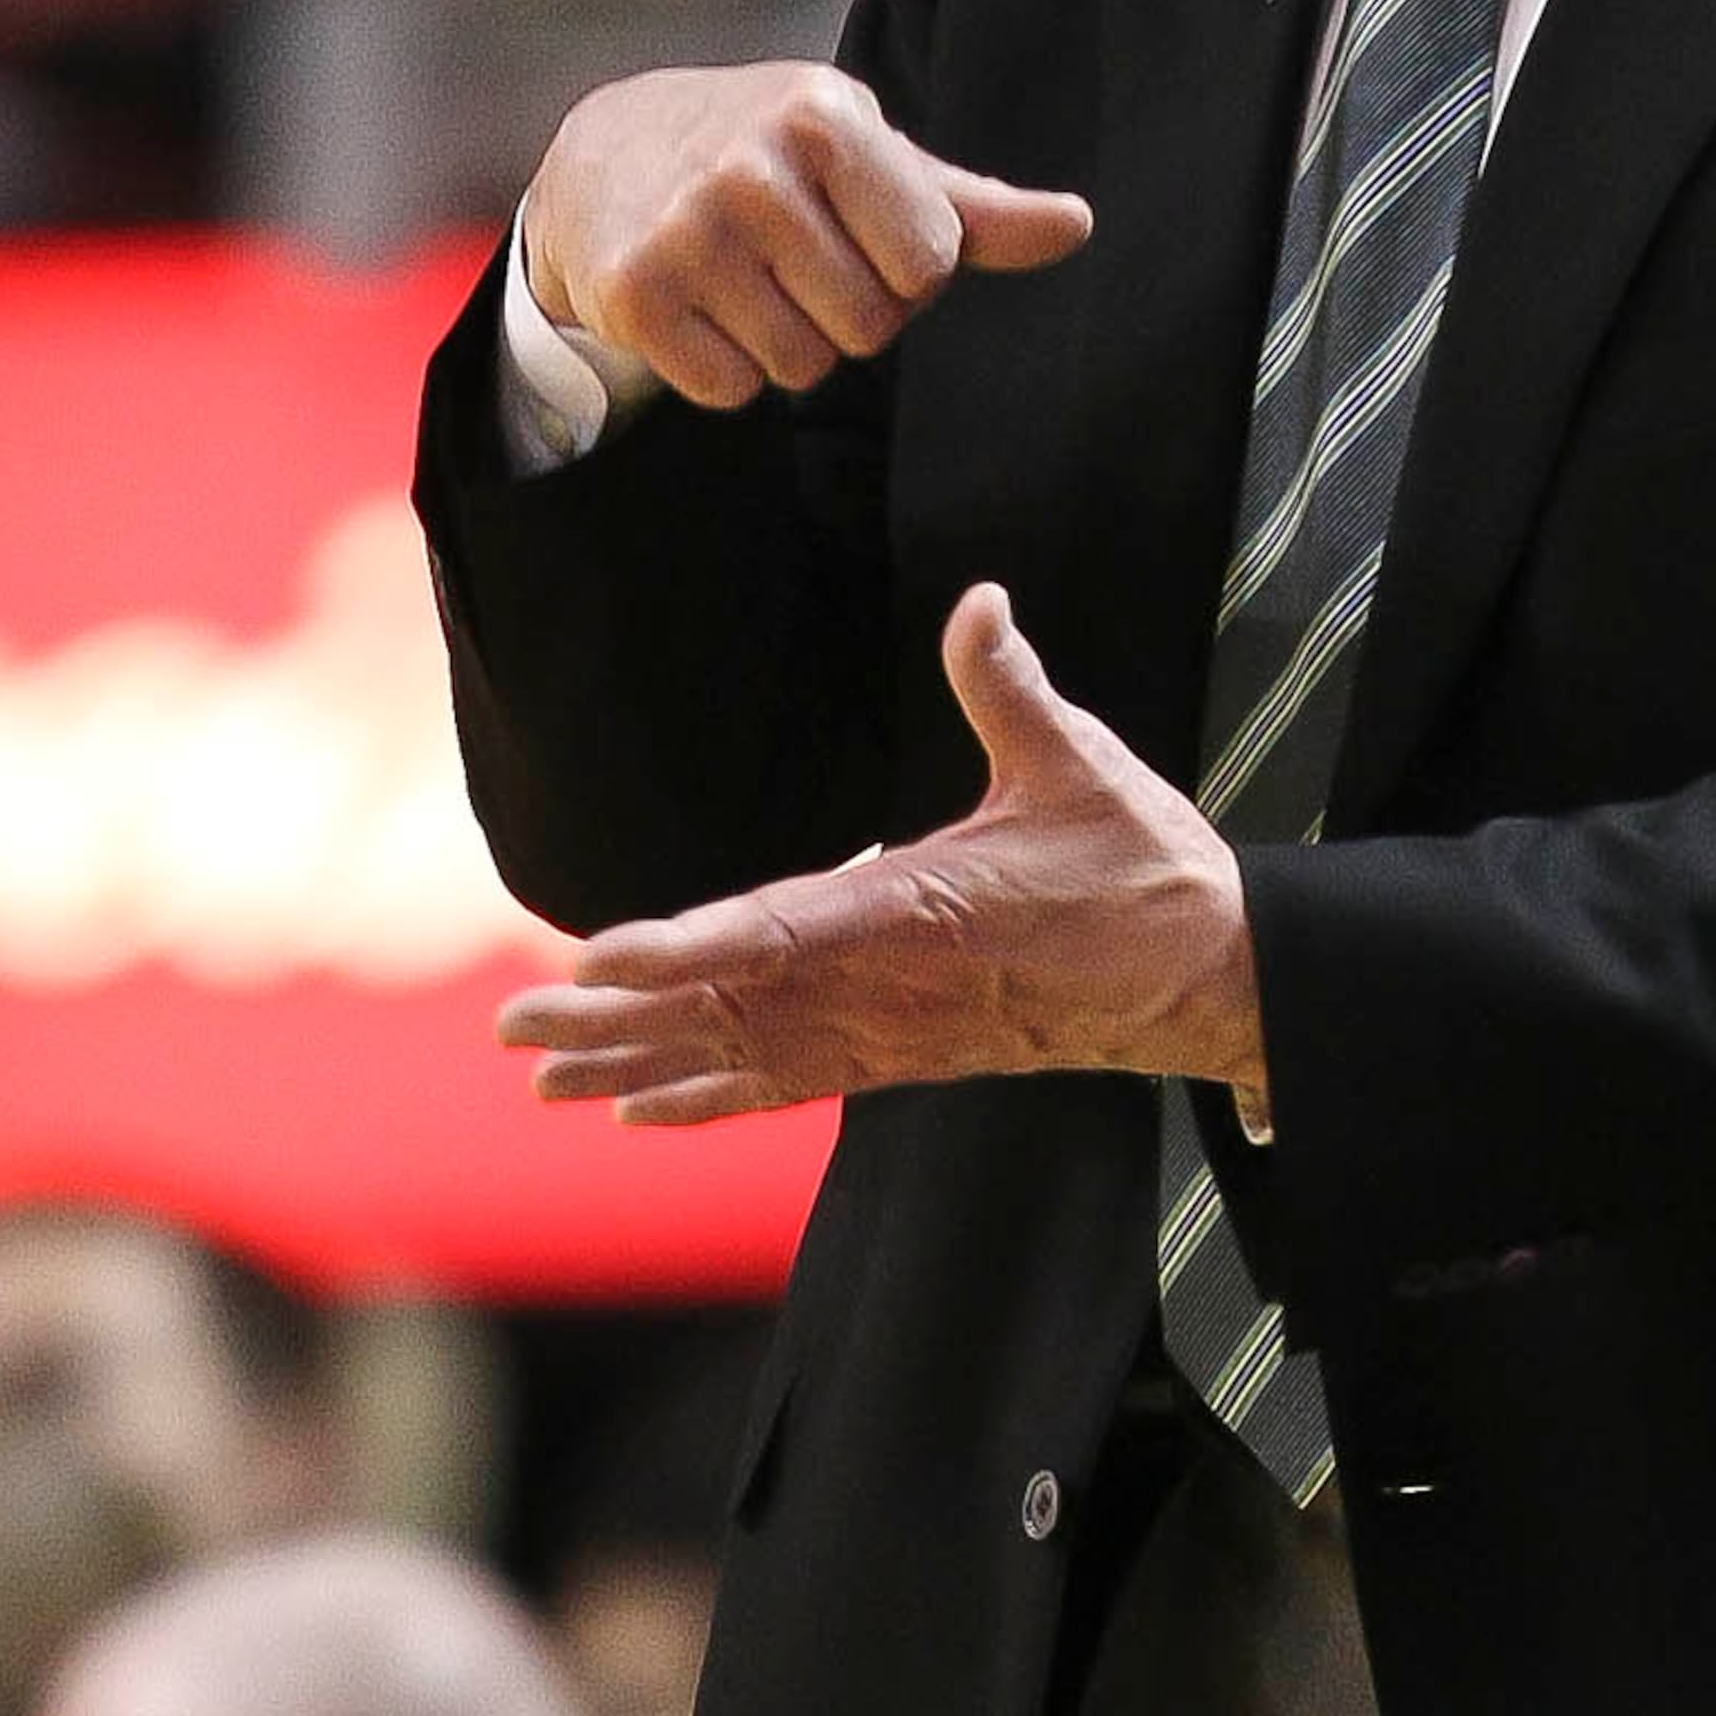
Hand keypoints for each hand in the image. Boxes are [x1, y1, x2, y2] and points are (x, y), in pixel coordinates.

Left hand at [497, 585, 1262, 1117]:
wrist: (1203, 979)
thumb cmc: (1141, 866)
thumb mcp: (1080, 763)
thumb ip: (1009, 686)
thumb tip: (981, 605)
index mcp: (918, 911)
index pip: (774, 933)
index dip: (679, 949)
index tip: (591, 962)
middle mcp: (887, 988)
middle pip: (727, 1009)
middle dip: (616, 1020)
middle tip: (512, 1028)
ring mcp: (892, 1033)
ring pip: (742, 1056)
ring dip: (638, 1064)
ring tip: (542, 1076)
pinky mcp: (905, 1059)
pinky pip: (788, 1086)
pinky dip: (709, 1099)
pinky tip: (640, 1110)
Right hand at [524, 63, 1089, 412]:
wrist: (608, 154)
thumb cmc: (771, 153)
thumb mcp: (872, 158)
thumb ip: (974, 209)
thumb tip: (1078, 227)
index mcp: (825, 120)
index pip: (931, 263)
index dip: (907, 269)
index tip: (860, 231)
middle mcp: (750, 169)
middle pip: (870, 326)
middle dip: (847, 312)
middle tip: (796, 260)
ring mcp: (685, 234)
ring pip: (804, 367)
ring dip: (789, 343)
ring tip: (748, 279)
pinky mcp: (635, 297)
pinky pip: (734, 392)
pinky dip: (728, 369)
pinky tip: (703, 307)